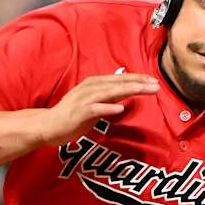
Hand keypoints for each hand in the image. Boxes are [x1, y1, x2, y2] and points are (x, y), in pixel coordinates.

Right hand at [40, 73, 158, 147]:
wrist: (48, 126)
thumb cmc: (72, 116)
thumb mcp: (95, 104)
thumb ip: (110, 98)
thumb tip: (126, 93)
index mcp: (95, 84)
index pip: (120, 79)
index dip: (137, 79)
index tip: (154, 80)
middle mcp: (90, 88)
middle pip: (118, 83)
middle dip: (138, 83)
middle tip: (156, 84)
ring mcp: (84, 100)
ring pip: (110, 92)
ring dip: (129, 90)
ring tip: (145, 90)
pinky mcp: (79, 112)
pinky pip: (96, 109)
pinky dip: (108, 107)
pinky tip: (121, 107)